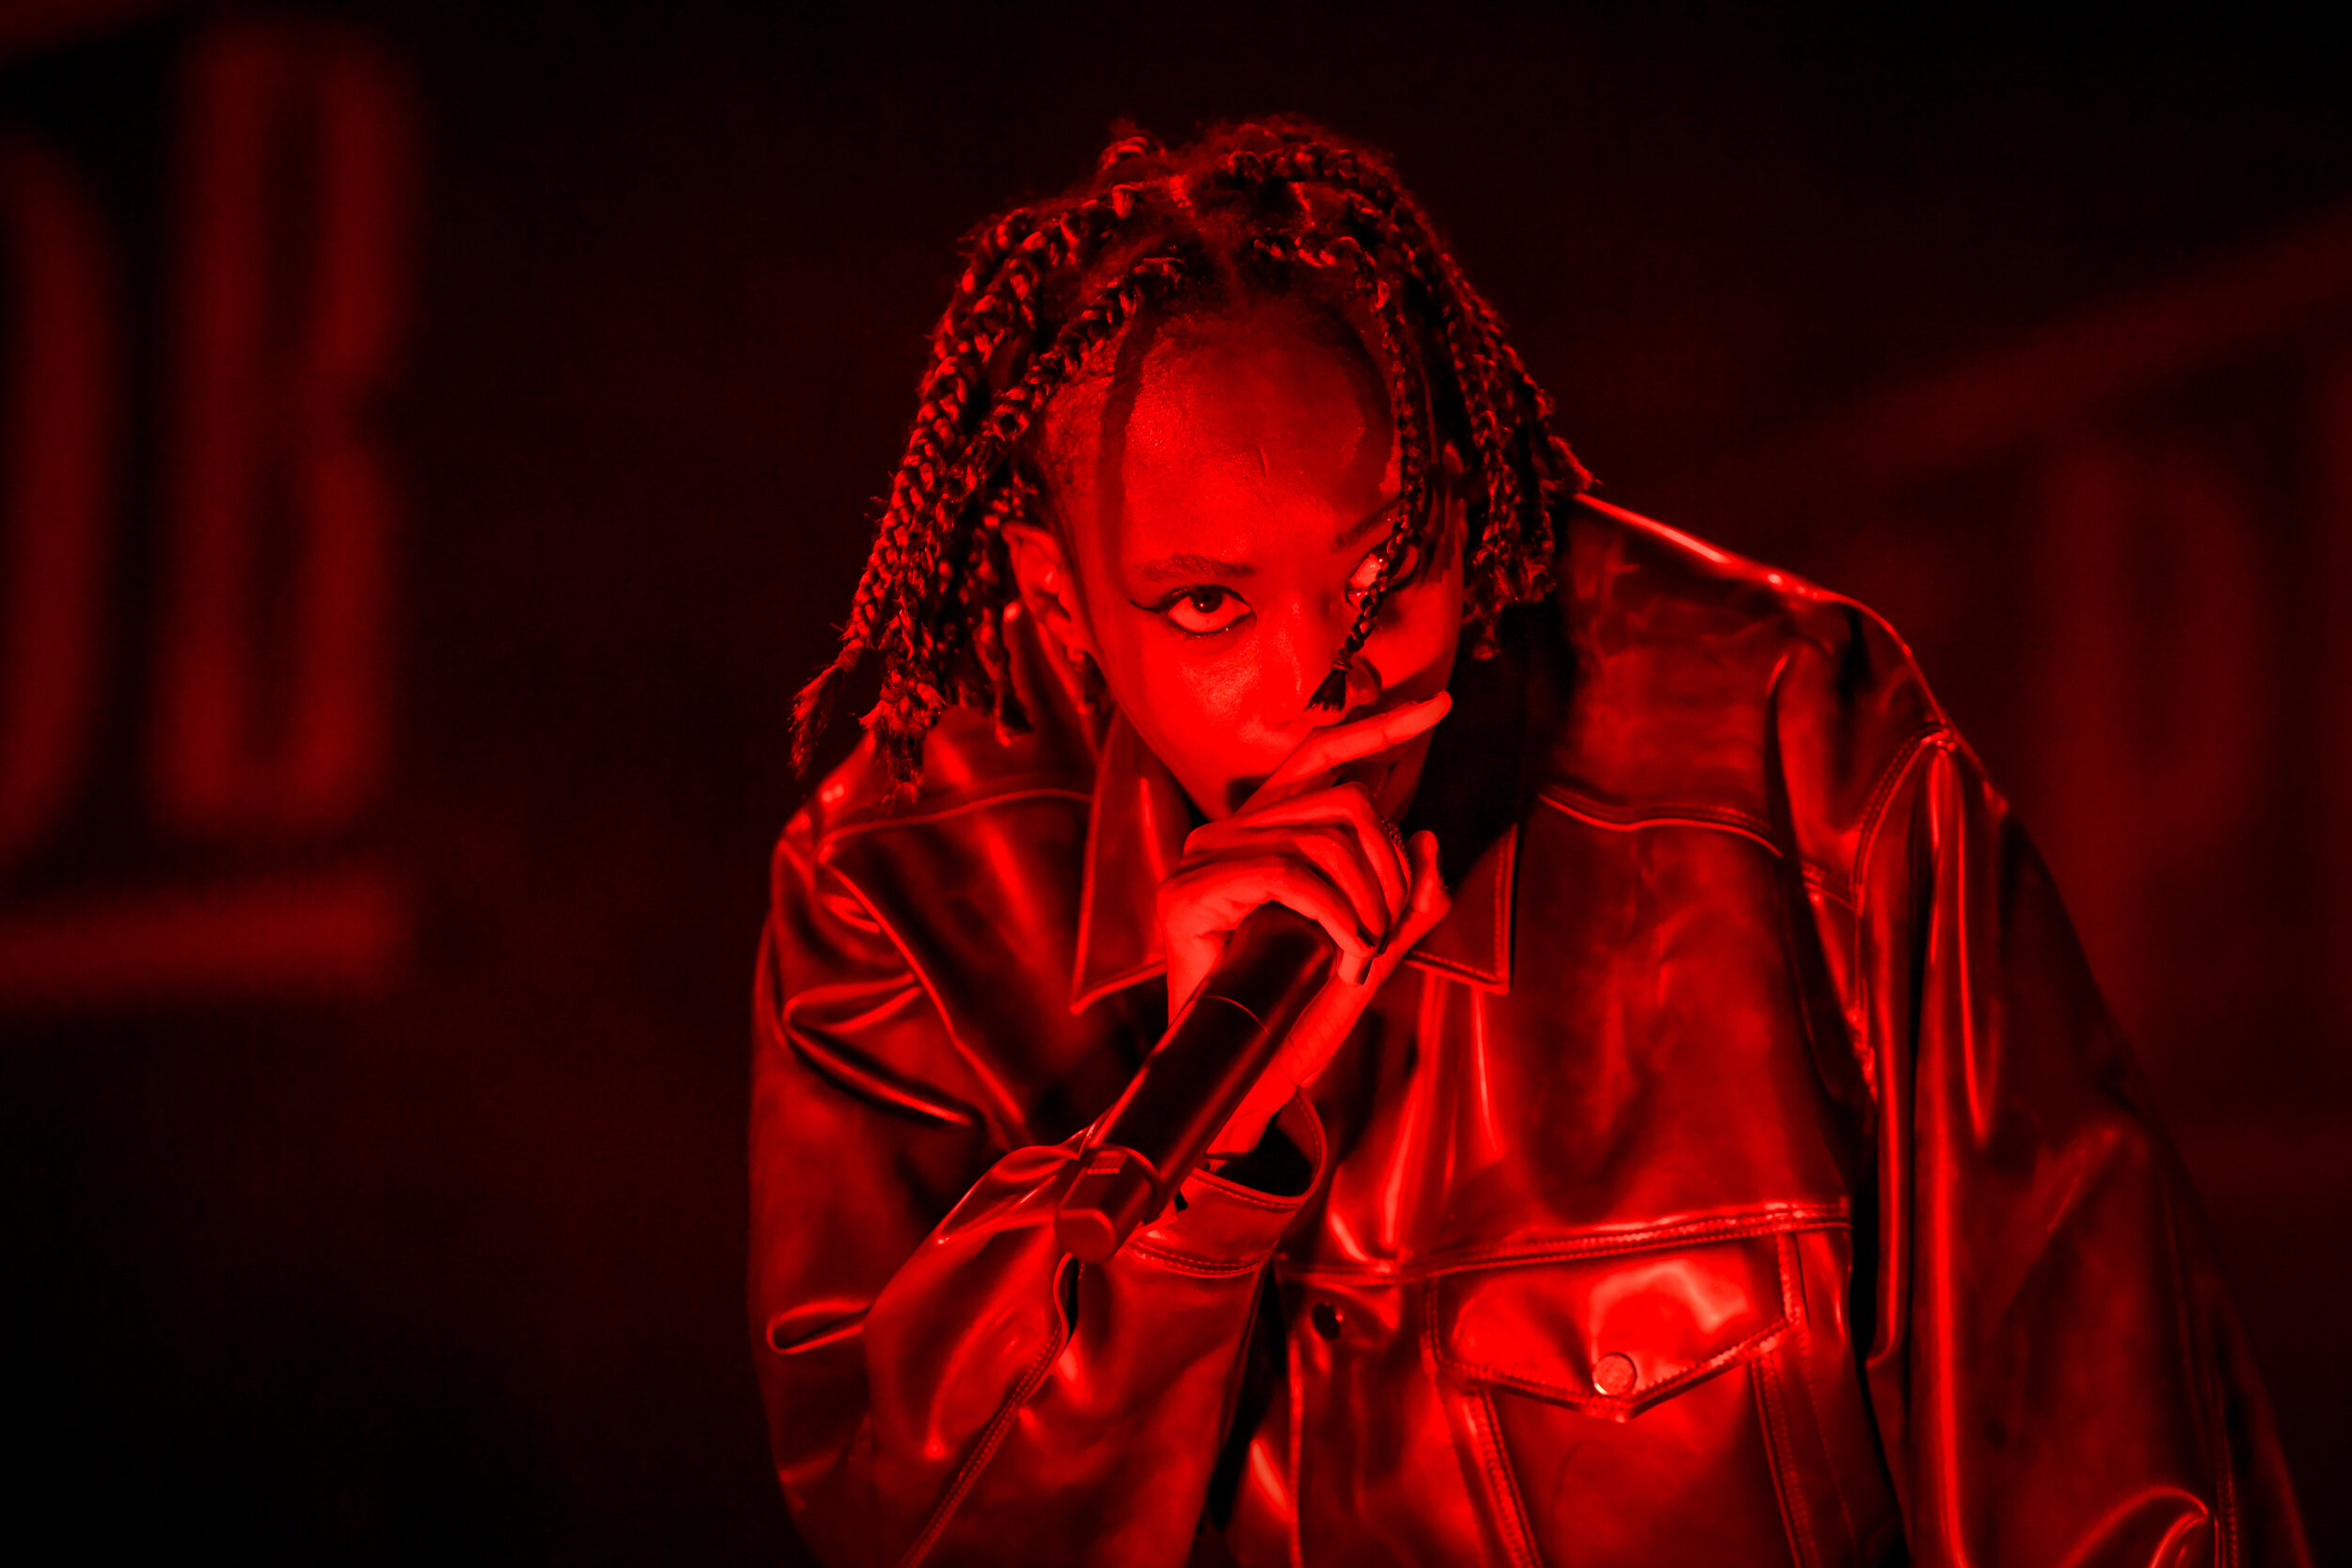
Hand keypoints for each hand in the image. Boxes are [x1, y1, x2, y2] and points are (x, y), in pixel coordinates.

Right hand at [1155, 693, 1454, 1154]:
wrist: (1253, 1078)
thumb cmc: (1301, 1013)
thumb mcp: (1373, 947)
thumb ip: (1406, 899)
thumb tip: (1428, 834)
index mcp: (1269, 830)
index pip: (1324, 755)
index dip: (1383, 727)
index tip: (1442, 705)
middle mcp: (1230, 831)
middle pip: (1345, 801)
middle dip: (1391, 867)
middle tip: (1387, 931)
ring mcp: (1202, 857)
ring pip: (1324, 837)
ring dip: (1367, 903)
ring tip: (1363, 956)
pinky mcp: (1189, 891)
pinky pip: (1290, 875)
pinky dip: (1337, 919)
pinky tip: (1346, 961)